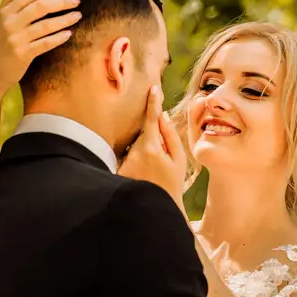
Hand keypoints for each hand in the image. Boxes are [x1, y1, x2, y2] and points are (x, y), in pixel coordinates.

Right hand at [0, 0, 81, 92]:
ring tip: (78, 15)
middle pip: (40, 7)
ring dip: (64, 19)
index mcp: (5, 12)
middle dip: (61, 2)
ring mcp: (16, 39)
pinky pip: (45, 43)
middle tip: (77, 1)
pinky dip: (58, 38)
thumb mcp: (0, 18)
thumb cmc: (1, 42)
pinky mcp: (23, 54)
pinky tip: (69, 33)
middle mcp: (9, 23)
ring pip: (45, 25)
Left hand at [119, 85, 187, 211]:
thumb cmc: (171, 184)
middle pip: (144, 134)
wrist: (155, 208)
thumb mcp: (179, 160)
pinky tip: (144, 177)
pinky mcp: (117, 168)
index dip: (153, 102)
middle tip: (163, 161)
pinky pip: (129, 157)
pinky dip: (138, 163)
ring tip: (153, 174)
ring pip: (136, 145)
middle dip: (154, 140)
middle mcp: (134, 151)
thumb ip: (171, 136)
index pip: (151, 118)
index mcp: (151, 147)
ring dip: (146, 153)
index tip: (154, 87)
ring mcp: (124, 160)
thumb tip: (163, 117)